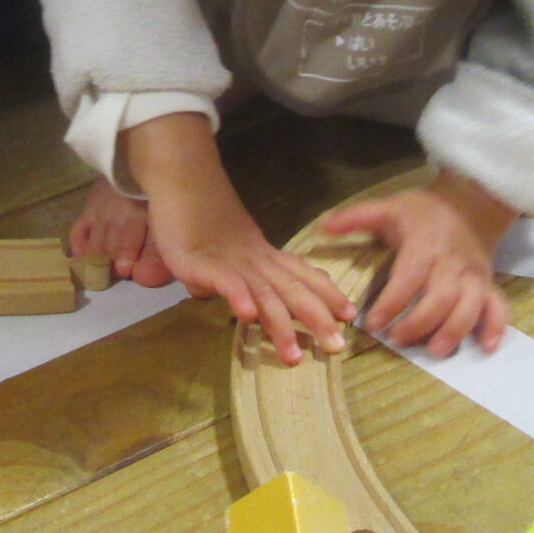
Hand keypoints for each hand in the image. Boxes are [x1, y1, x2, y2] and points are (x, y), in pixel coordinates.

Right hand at [125, 114, 353, 364]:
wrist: (183, 177)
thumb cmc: (202, 215)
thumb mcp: (230, 248)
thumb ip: (240, 277)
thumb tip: (247, 304)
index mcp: (264, 255)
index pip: (302, 274)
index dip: (327, 293)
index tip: (350, 313)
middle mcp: (254, 259)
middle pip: (291, 289)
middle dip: (316, 319)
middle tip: (337, 347)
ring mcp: (229, 260)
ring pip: (261, 293)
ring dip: (279, 324)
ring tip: (293, 355)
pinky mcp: (200, 260)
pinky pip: (223, 279)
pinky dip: (237, 297)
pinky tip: (247, 316)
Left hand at [333, 172, 515, 357]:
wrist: (471, 203)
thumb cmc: (423, 211)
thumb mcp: (388, 208)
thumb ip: (356, 217)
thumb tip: (322, 225)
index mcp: (424, 244)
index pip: (409, 277)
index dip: (392, 302)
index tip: (372, 323)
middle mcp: (452, 263)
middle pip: (441, 298)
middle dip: (419, 322)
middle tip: (397, 340)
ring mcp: (474, 275)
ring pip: (469, 306)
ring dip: (454, 330)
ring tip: (435, 351)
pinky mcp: (488, 284)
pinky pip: (498, 307)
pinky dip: (495, 327)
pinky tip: (485, 347)